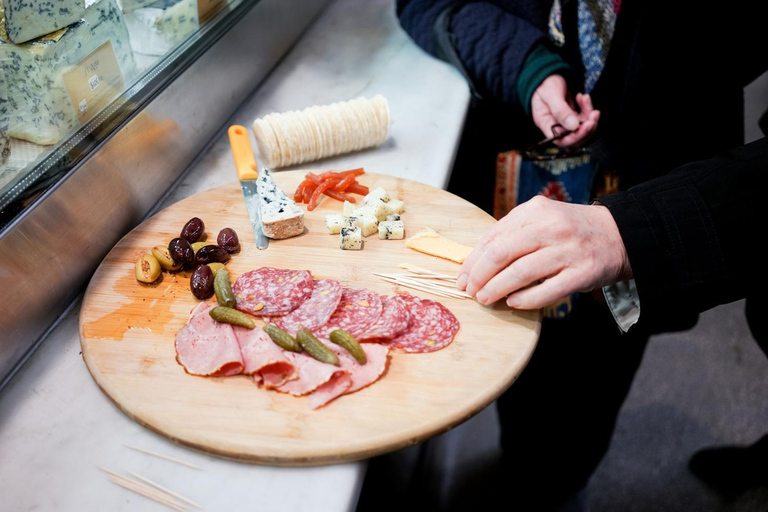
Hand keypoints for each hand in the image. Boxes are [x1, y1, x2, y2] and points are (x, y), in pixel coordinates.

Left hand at [457, 196, 631, 308]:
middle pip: (502, 253)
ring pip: (520, 273)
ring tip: (485, 299)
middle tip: (470, 290)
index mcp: (535, 211)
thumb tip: (475, 263)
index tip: (463, 276)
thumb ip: (511, 235)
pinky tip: (513, 303)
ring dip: (496, 289)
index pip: (494, 236)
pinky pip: (546, 290)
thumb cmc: (569, 231)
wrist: (618, 235)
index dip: (474, 260)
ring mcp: (568, 250)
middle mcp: (551, 227)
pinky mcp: (582, 273)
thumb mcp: (541, 220)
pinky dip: (525, 299)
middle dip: (480, 275)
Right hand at [530, 75, 599, 147]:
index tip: (586, 126)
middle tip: (594, 114)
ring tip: (586, 99)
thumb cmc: (544, 83)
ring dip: (588, 116)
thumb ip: (560, 110)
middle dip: (587, 127)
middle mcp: (554, 125)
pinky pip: (583, 118)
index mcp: (545, 123)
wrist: (547, 74)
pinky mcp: (571, 116)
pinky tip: (583, 97)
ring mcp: (564, 121)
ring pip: (581, 127)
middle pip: (574, 137)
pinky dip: (587, 108)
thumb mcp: (551, 94)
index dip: (575, 137)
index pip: (560, 139)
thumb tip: (573, 126)